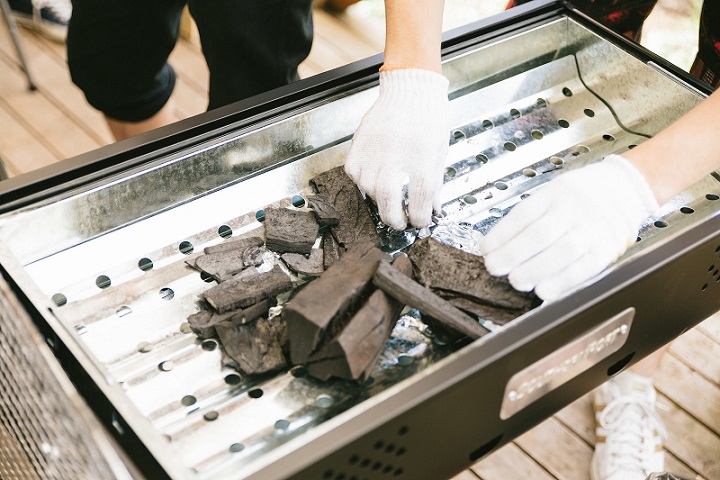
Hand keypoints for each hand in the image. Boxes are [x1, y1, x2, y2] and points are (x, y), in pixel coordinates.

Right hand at [344, 68, 448, 229]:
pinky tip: (375, 177)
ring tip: (389, 196)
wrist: (410, 90)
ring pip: (370, 192)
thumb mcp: (439, 153)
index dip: (420, 219)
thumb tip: (431, 210)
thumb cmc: (429, 119)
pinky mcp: (357, 147)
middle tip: (400, 222)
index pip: (419, 202)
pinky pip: (356, 176)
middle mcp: (395, 157)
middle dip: (395, 220)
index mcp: (422, 160)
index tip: (421, 221)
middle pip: (389, 203)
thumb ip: (433, 184)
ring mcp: (373, 152)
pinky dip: (365, 182)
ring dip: (380, 200)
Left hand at [478, 154, 659, 300]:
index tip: (486, 249)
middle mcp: (574, 210)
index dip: (502, 234)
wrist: (626, 188)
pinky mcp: (606, 249)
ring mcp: (592, 230)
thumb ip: (530, 216)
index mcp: (556, 194)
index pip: (524, 214)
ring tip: (517, 280)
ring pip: (561, 252)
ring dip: (535, 270)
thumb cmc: (582, 194)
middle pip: (540, 234)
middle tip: (496, 267)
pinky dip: (562, 282)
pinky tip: (545, 291)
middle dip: (513, 254)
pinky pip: (584, 268)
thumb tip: (497, 245)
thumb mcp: (553, 192)